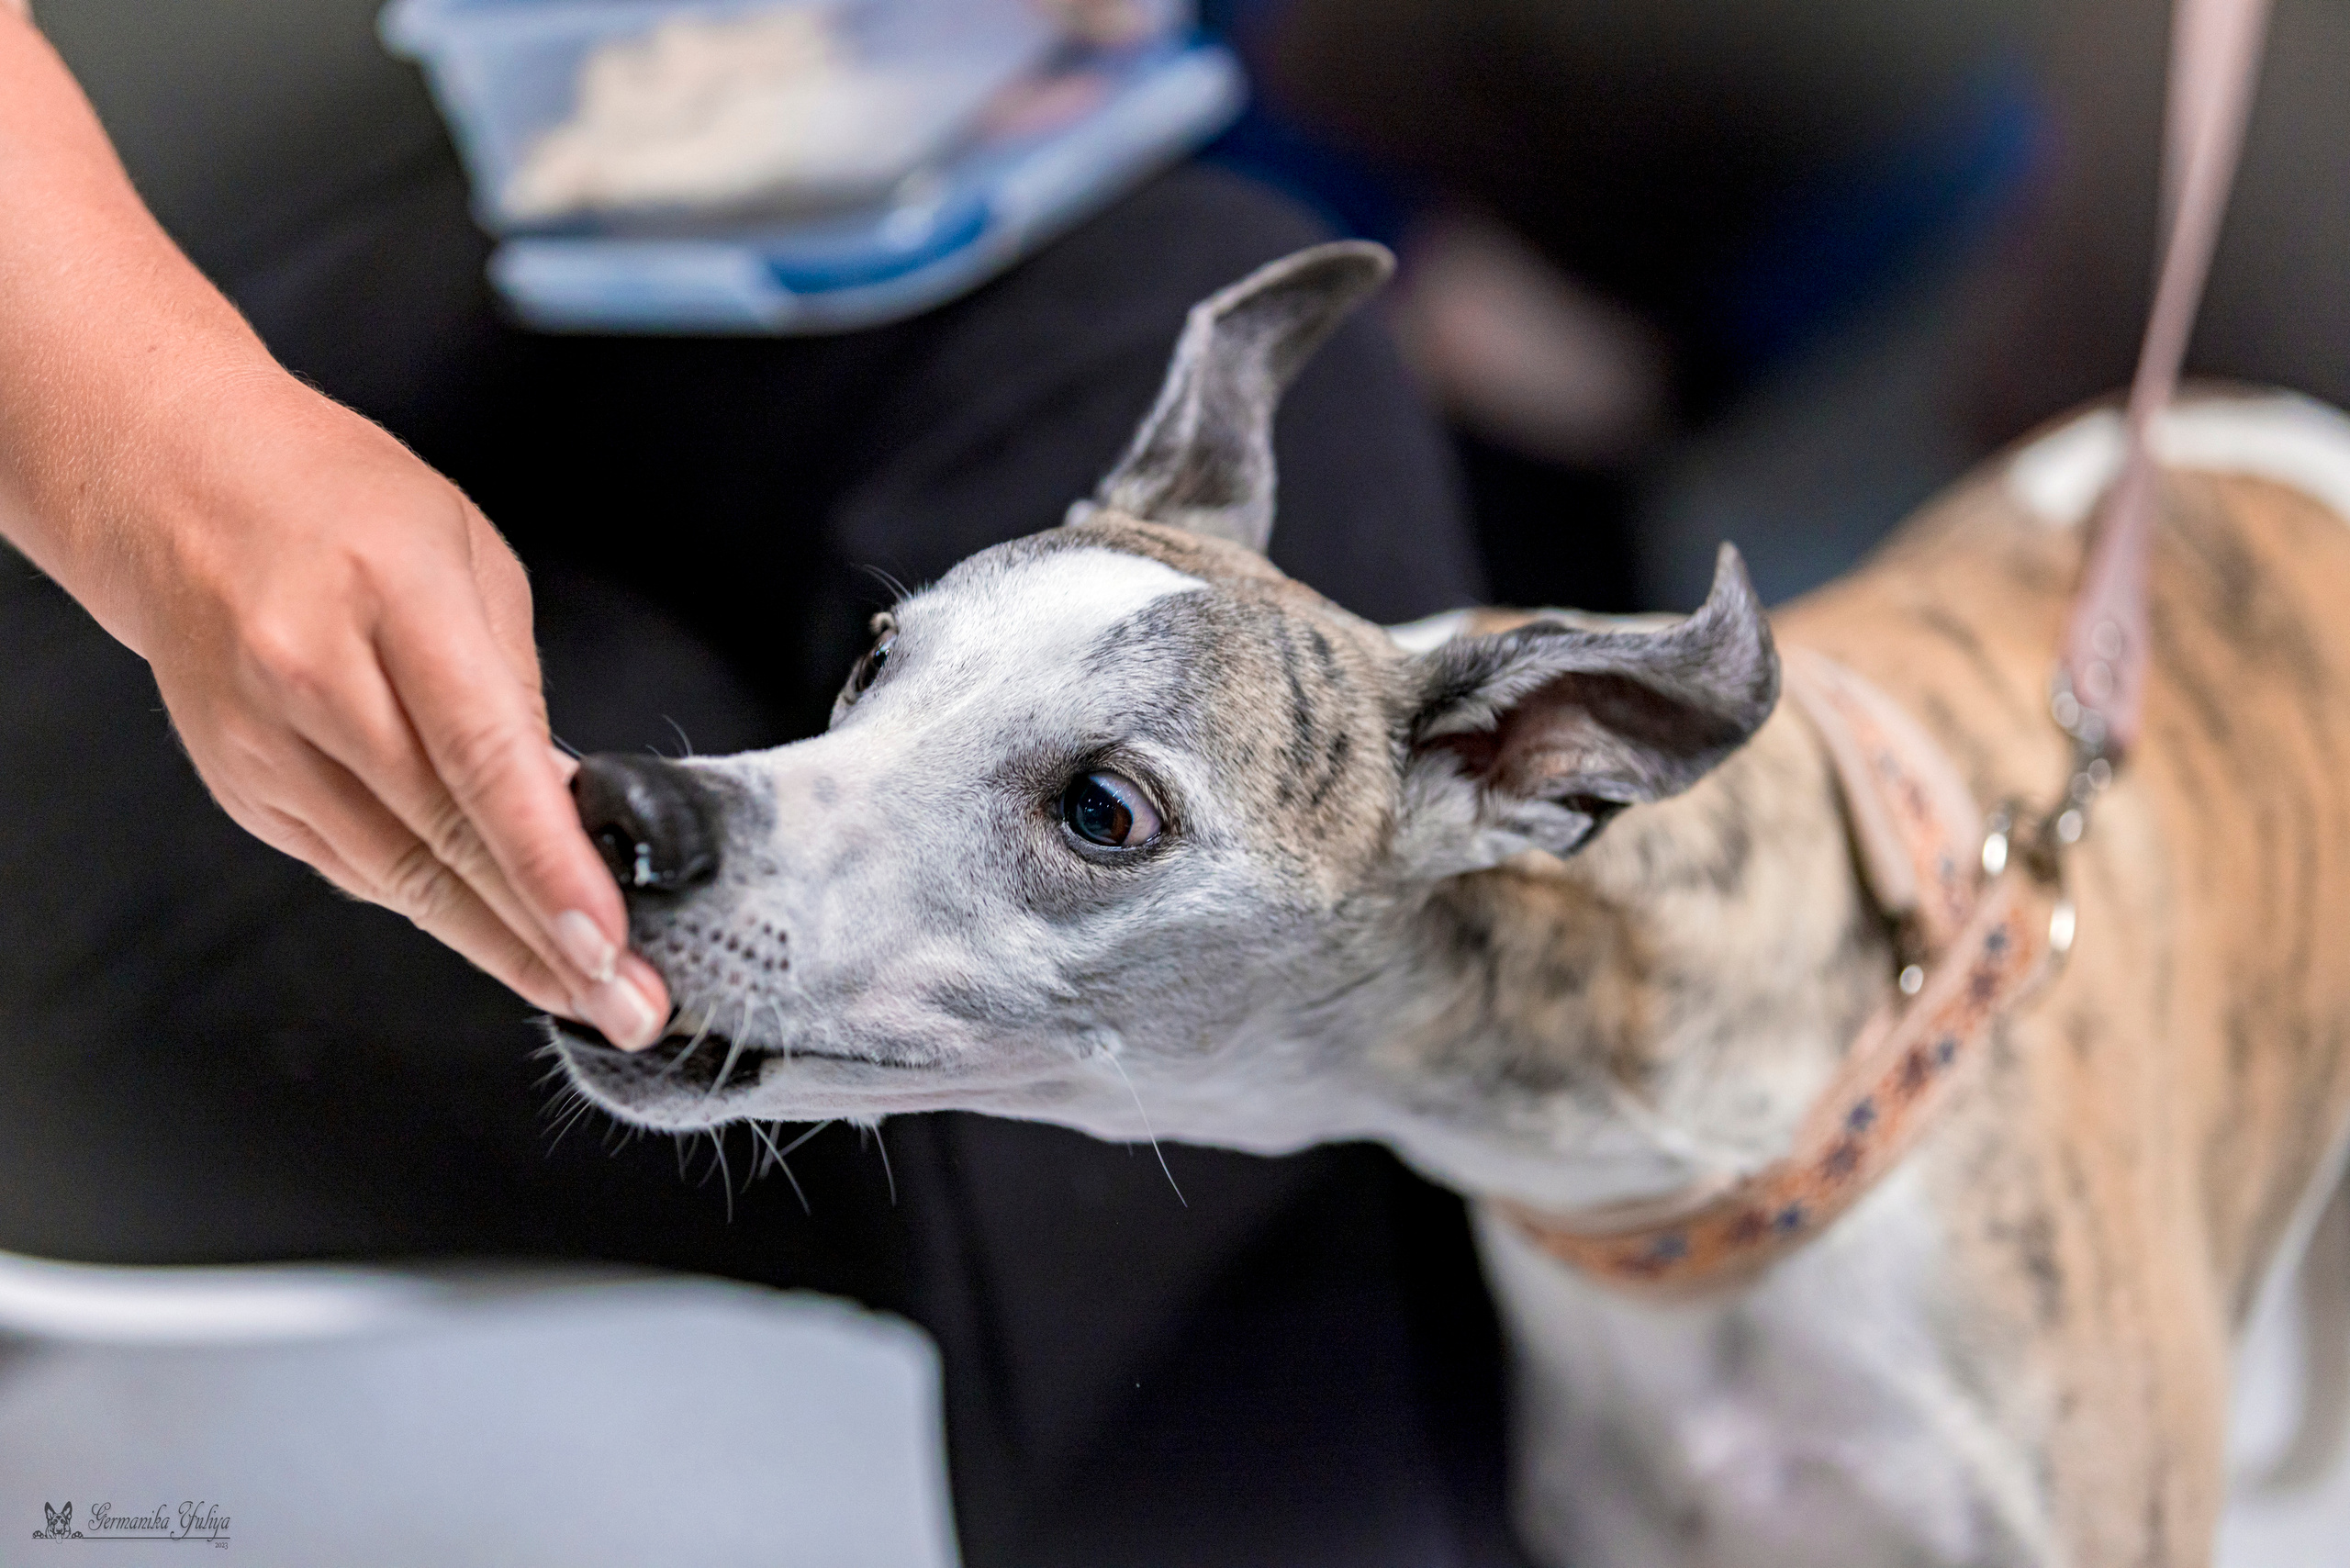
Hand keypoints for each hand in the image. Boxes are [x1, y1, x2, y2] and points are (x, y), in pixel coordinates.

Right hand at [93, 370, 670, 1046]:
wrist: (179, 492)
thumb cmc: (345, 506)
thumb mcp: (471, 560)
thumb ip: (518, 685)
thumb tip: (568, 802)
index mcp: (394, 604)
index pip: (484, 760)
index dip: (548, 863)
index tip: (606, 938)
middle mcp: (315, 681)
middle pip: (444, 842)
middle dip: (547, 939)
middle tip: (630, 1005)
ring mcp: (266, 746)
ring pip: (401, 878)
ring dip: (501, 946)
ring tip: (587, 994)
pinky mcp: (245, 790)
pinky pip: (359, 868)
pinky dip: (435, 904)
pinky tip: (499, 933)